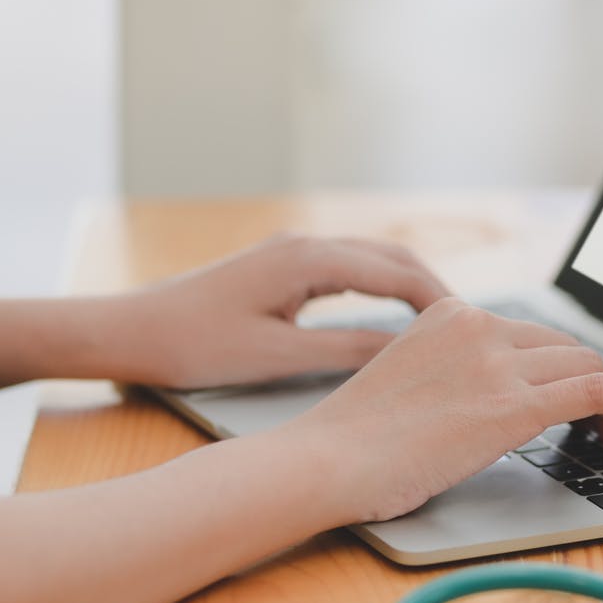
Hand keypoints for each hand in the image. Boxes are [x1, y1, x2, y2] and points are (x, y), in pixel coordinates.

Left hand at [85, 236, 451, 389]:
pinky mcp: (280, 267)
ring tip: (444, 325)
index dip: (440, 303)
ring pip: (371, 260)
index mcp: (307, 259)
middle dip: (435, 290)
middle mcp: (304, 245)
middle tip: (471, 329)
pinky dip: (379, 288)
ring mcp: (291, 252)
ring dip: (409, 286)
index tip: (474, 331)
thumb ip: (344, 352)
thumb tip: (404, 355)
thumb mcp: (276, 357)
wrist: (128, 330)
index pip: (397, 273)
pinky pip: (347, 269)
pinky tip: (391, 315)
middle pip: (391, 257)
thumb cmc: (192, 345)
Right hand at [279, 298, 602, 522]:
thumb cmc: (352, 443)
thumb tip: (484, 403)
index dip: (561, 366)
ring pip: (585, 367)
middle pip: (564, 347)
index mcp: (449, 314)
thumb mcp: (405, 384)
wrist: (326, 462)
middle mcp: (478, 326)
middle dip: (590, 381)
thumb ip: (449, 377)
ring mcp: (498, 362)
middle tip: (600, 422)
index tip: (575, 392)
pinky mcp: (513, 404)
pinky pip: (598, 389)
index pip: (530, 334)